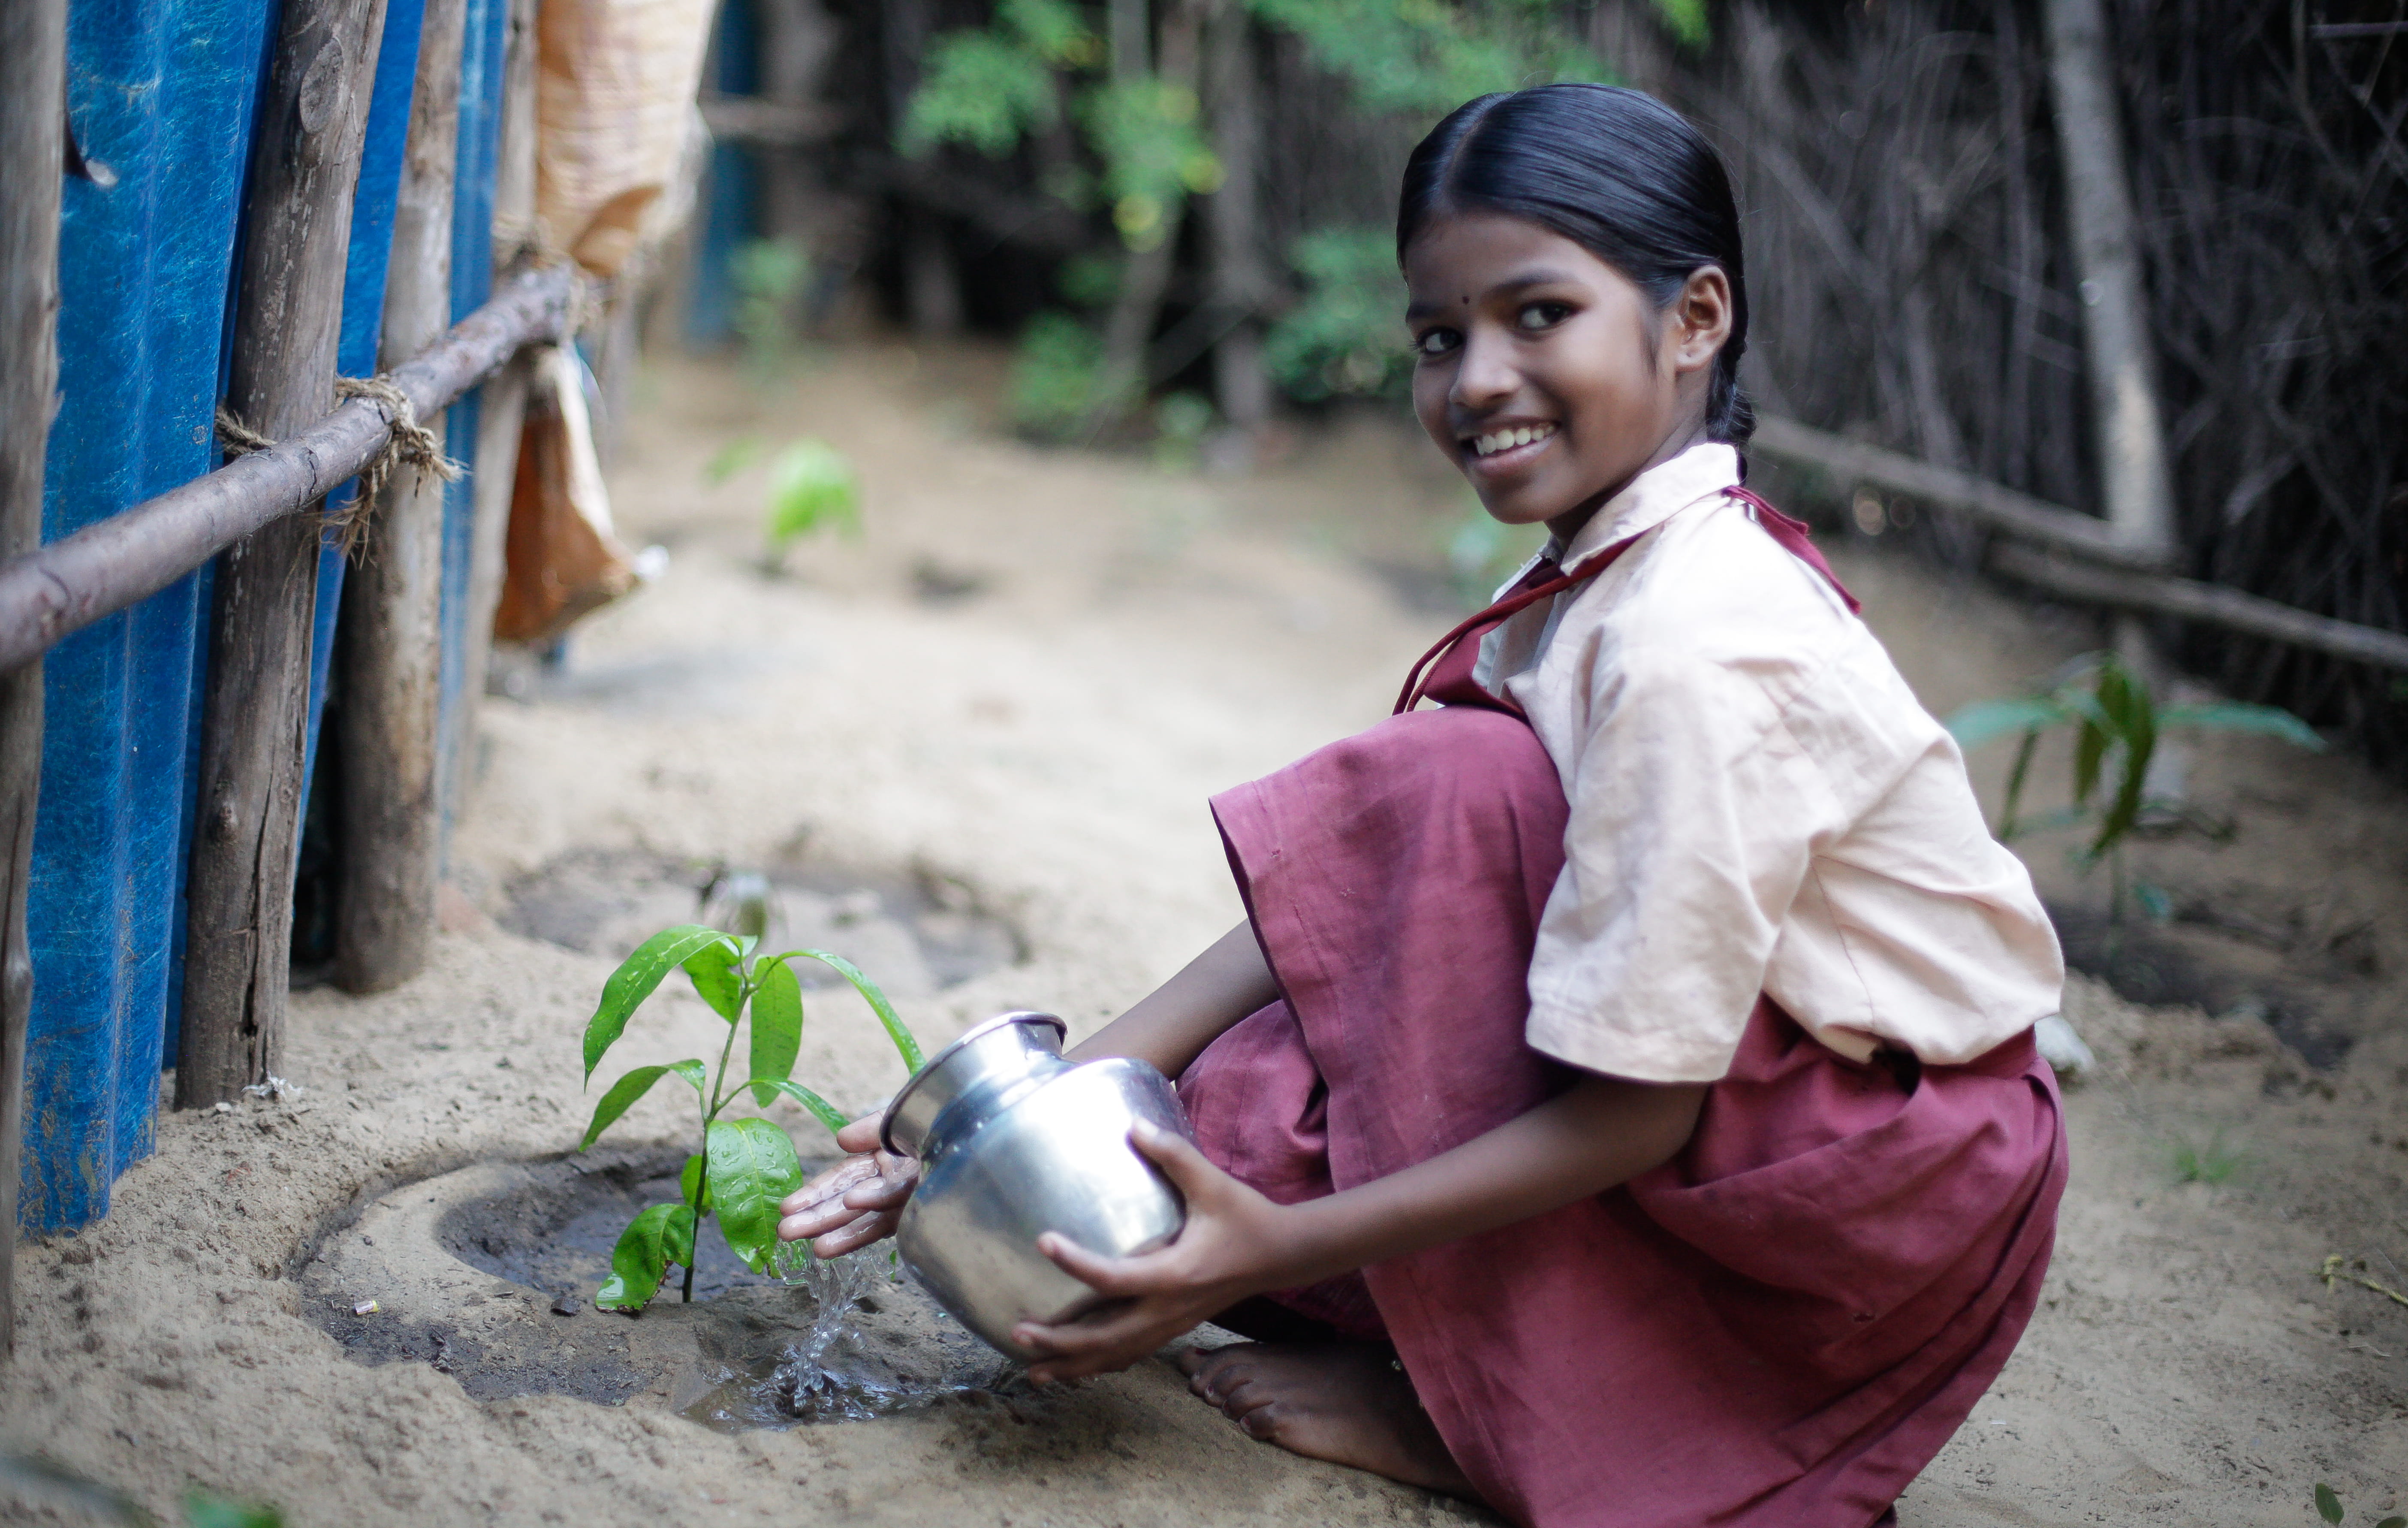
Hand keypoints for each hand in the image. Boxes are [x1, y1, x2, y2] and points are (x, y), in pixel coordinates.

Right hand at [777, 1116, 919, 1257]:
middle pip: (846, 1204)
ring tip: (818, 1249)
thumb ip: (870, 1130)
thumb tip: (840, 1140)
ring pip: (865, 1219)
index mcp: (878, 1161)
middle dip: (818, 1218)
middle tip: (786, 1233)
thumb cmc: (932, 1125)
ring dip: (842, 1234)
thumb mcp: (897, 1120)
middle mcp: (885, 1185)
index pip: (841, 1179)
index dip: (814, 1193)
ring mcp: (902, 1202)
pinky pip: (892, 1220)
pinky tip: (848, 1234)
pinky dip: (870, 1225)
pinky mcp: (918, 1213)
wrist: (975, 1134)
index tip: (787, 1207)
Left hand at [1013, 1122, 1291, 1384]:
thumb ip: (1174, 1154)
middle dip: (1060, 1342)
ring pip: (1116, 1356)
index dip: (1076, 1262)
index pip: (1114, 1277)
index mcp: (1175, 1274)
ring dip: (1073, 1365)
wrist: (1280, 1255)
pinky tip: (1073, 1370)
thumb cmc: (1245, 1217)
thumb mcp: (1212, 1183)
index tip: (1043, 1242)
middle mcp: (1169, 1309)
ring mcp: (1172, 1325)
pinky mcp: (1174, 1329)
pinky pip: (1131, 1355)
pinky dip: (1099, 1366)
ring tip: (1031, 1371)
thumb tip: (1134, 1125)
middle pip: (1106, 1338)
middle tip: (1018, 1332)